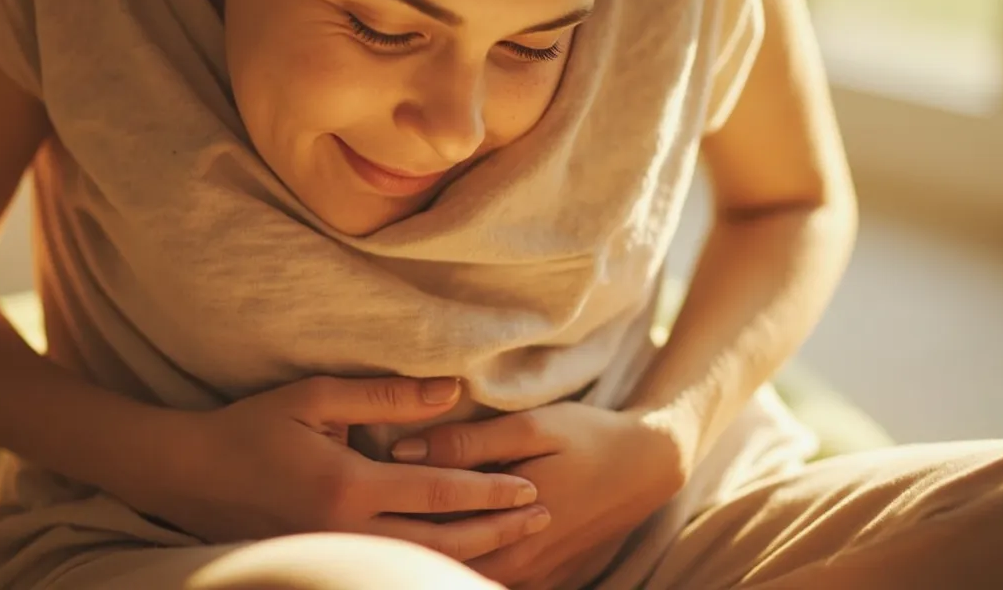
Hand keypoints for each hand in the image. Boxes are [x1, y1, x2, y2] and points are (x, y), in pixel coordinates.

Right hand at [132, 376, 551, 561]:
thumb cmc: (251, 427)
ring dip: (474, 554)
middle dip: (499, 530)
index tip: (530, 488)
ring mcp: (335, 552)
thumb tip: (451, 391)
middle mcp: (347, 530)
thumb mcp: (315, 397)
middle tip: (544, 519)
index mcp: (349, 486)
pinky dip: (432, 566)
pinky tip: (460, 558)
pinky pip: (393, 568)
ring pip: (420, 563)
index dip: (490, 492)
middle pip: (441, 541)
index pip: (440, 494)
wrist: (190, 476)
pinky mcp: (323, 559)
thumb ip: (385, 396)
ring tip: (518, 543)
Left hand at [390, 402, 685, 588]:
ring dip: (430, 555)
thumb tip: (402, 452)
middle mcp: (518, 565)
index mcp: (507, 529)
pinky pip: (491, 579)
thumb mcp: (529, 428)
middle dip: (401, 545)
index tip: (355, 500)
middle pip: (440, 566)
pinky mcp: (544, 578)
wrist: (647, 465)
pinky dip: (463, 563)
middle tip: (364, 519)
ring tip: (393, 528)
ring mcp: (533, 577)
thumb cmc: (586, 438)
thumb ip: (466, 443)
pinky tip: (439, 538)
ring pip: (463, 575)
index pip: (427, 540)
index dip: (388, 522)